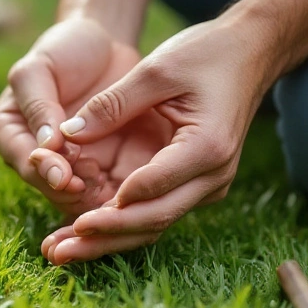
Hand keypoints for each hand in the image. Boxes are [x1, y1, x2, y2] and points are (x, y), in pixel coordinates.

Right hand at [0, 18, 169, 216]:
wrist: (105, 45)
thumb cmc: (64, 49)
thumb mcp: (39, 67)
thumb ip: (38, 104)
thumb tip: (45, 145)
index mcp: (10, 134)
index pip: (25, 162)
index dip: (44, 172)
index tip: (63, 174)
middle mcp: (37, 158)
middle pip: (51, 189)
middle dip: (72, 191)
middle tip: (94, 181)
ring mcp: (69, 167)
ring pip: (80, 200)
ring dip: (96, 200)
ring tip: (113, 190)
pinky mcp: (103, 170)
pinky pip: (109, 193)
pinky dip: (119, 196)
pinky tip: (132, 190)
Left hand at [40, 18, 273, 264]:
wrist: (249, 54)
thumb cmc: (207, 54)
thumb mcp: (156, 69)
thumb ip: (112, 104)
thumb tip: (66, 134)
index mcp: (206, 147)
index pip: (153, 188)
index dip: (113, 208)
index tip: (75, 222)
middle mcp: (213, 175)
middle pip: (154, 220)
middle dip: (105, 238)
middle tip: (58, 252)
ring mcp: (209, 184)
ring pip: (154, 224)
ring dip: (109, 240)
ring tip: (61, 253)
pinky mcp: (198, 183)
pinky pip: (157, 210)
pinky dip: (122, 223)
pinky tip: (85, 233)